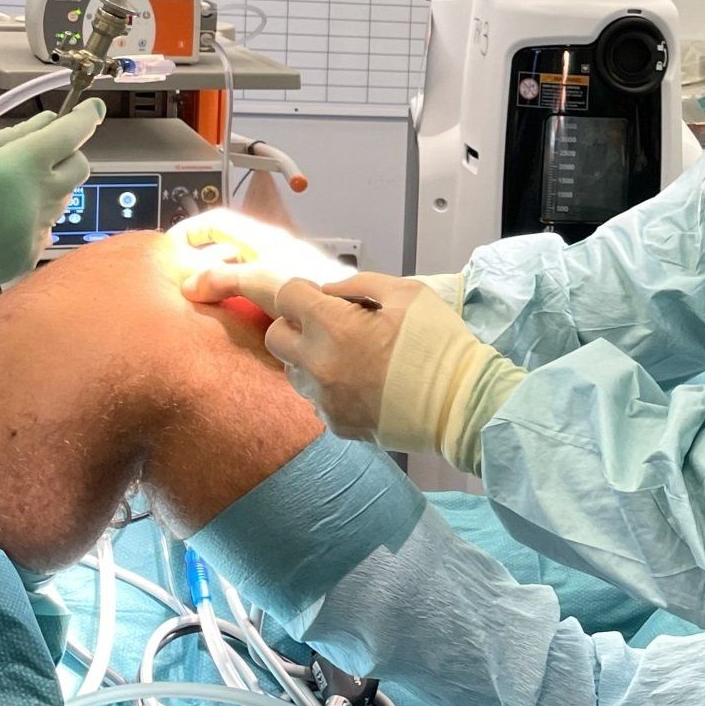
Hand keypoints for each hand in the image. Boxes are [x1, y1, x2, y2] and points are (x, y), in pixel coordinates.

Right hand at [0, 100, 103, 331]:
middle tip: (39, 151)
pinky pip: (44, 229)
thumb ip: (7, 137)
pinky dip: (31, 218)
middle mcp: (38, 199)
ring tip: (2, 190)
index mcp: (20, 166)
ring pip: (62, 199)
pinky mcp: (27, 257)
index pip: (71, 134)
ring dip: (46, 187)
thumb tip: (44, 123)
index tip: (90, 108)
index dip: (85, 117)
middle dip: (68, 154)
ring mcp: (35, 231)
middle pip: (79, 168)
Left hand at [185, 262, 519, 465]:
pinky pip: (314, 397)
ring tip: (352, 354)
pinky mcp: (336, 425)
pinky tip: (362, 382)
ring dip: (309, 355)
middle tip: (327, 321)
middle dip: (292, 322)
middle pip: (275, 334)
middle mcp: (320, 365)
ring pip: (291, 368)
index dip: (267, 282)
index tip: (241, 280)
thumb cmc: (440, 344)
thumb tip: (326, 292)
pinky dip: (328, 385)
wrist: (463, 405)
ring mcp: (325, 400)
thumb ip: (358, 285)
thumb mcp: (407, 293)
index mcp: (336, 326)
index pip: (279, 294)